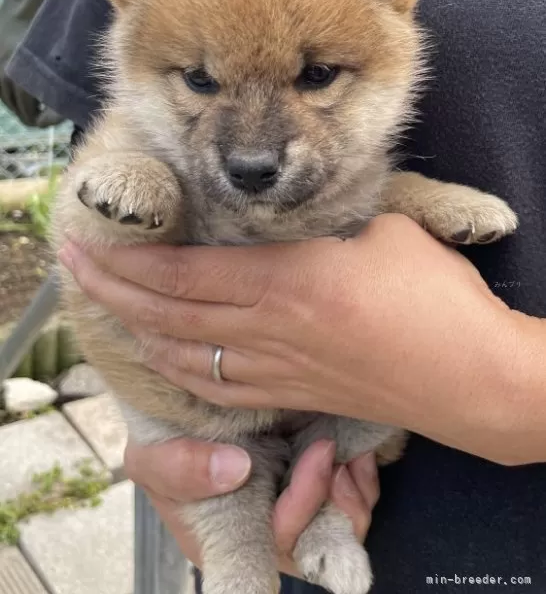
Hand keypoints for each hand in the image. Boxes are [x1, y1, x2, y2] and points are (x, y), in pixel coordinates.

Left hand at [59, 213, 544, 463]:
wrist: (471, 378)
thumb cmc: (437, 299)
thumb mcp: (383, 231)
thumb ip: (325, 222)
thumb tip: (291, 209)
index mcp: (290, 281)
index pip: (185, 274)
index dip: (129, 262)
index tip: (90, 243)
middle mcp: (271, 330)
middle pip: (169, 315)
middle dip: (111, 291)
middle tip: (74, 266)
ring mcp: (278, 370)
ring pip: (184, 355)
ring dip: (136, 332)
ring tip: (106, 308)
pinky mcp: (293, 395)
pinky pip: (217, 388)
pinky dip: (178, 372)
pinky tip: (163, 359)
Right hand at [125, 438, 378, 576]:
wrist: (186, 411)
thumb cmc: (162, 444)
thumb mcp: (152, 458)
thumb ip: (180, 468)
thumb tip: (236, 468)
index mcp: (231, 537)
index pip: (278, 543)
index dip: (302, 513)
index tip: (314, 467)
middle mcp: (269, 529)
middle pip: (321, 537)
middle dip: (334, 498)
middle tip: (326, 449)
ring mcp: (295, 503)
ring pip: (345, 519)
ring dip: (353, 486)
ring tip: (343, 450)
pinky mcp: (316, 479)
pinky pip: (357, 492)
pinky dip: (362, 472)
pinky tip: (353, 450)